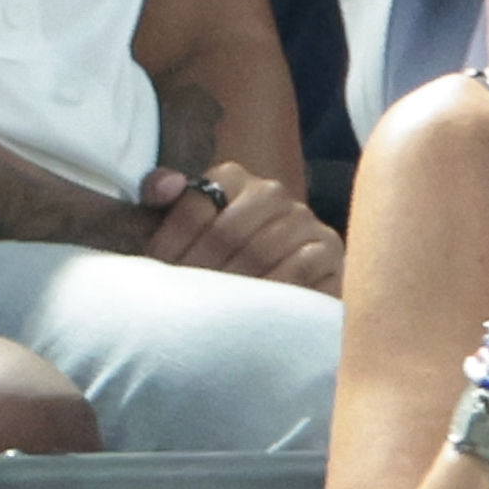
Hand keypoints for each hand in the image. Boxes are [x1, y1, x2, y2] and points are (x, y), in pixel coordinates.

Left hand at [141, 159, 344, 292]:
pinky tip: (257, 309)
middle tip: (186, 300)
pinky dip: (274, 290)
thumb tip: (165, 186)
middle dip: (201, 270)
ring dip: (234, 285)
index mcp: (231, 179)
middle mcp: (270, 192)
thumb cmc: (215, 259)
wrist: (270, 285)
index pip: (195, 206)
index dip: (171, 244)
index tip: (161, 273)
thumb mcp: (179, 228)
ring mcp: (303, 220)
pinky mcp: (328, 250)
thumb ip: (159, 198)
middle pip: (226, 231)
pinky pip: (299, 268)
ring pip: (261, 250)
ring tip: (215, 310)